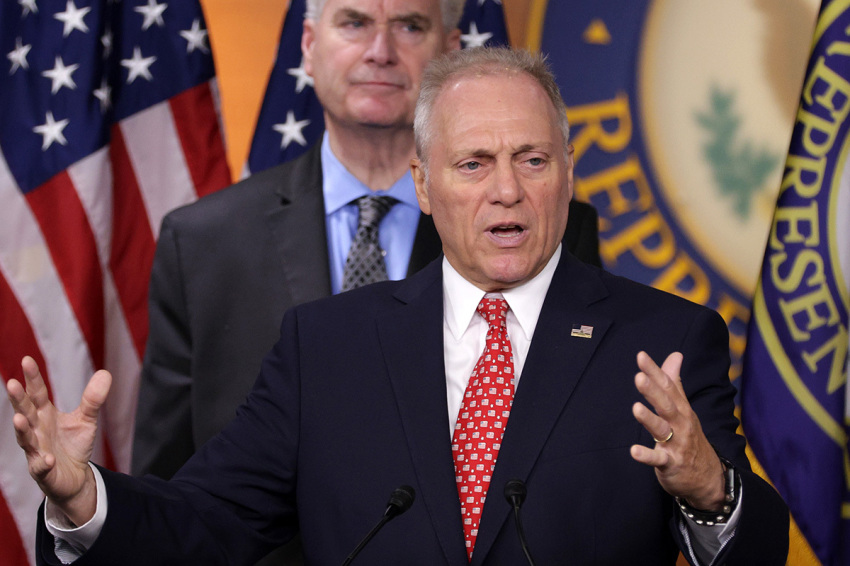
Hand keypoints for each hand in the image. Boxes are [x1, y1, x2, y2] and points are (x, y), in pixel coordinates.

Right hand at [6, 356, 110, 524]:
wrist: (75, 477)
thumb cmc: (73, 445)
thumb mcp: (85, 420)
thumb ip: (92, 399)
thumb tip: (105, 372)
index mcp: (44, 415)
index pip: (37, 394)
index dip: (33, 379)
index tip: (27, 359)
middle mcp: (36, 431)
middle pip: (25, 412)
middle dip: (18, 400)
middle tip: (12, 383)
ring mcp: (37, 451)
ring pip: (25, 439)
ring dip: (21, 430)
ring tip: (19, 419)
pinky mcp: (44, 471)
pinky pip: (41, 467)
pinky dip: (42, 463)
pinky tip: (48, 459)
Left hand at [629, 351, 724, 510]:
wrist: (709, 478)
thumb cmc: (690, 438)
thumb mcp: (684, 409)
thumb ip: (675, 383)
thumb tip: (675, 355)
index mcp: (681, 409)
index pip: (668, 387)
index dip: (654, 372)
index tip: (641, 356)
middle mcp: (680, 424)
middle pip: (666, 405)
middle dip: (653, 391)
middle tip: (639, 377)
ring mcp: (676, 444)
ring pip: (662, 430)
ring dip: (649, 419)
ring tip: (636, 408)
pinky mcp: (671, 464)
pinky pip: (658, 460)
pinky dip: (646, 456)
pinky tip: (634, 450)